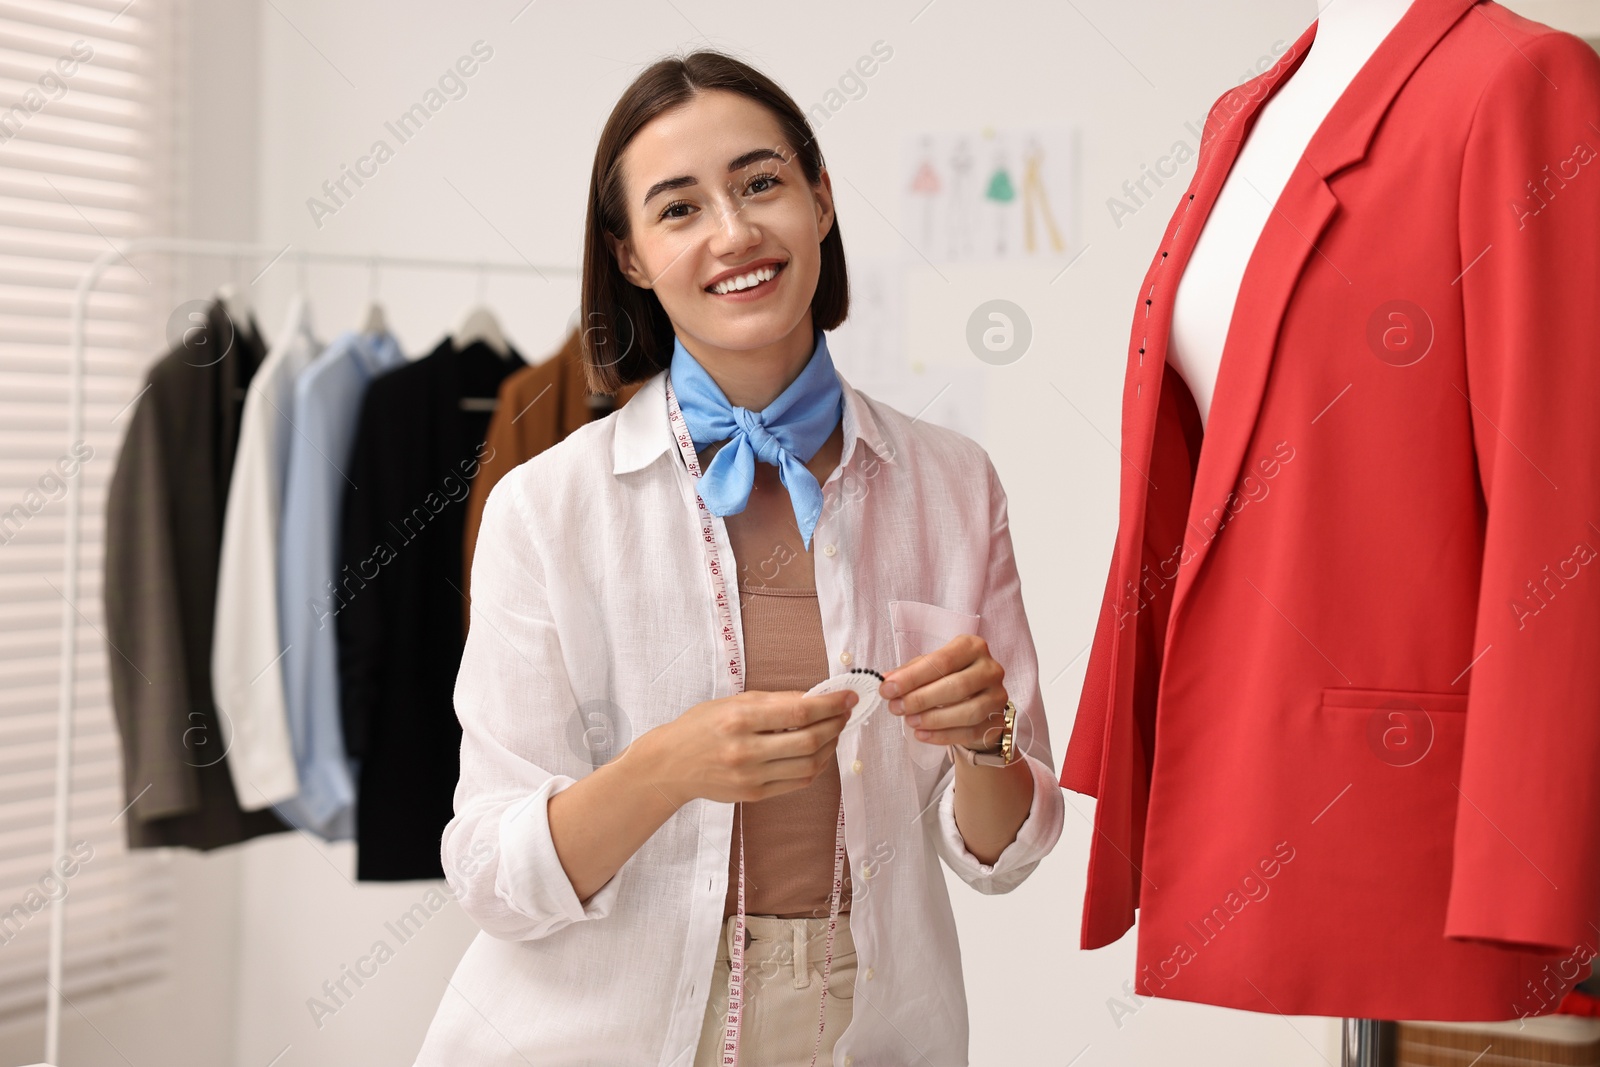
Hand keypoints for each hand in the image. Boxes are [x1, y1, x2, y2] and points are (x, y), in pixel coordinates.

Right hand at [640, 688, 857, 806]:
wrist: (671, 765)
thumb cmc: (701, 726)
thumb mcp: (733, 702)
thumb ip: (775, 700)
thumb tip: (815, 697)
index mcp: (739, 719)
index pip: (798, 712)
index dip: (830, 705)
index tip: (848, 697)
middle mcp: (745, 750)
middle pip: (808, 741)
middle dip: (835, 724)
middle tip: (845, 712)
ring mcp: (750, 777)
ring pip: (808, 765)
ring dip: (829, 747)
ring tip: (834, 731)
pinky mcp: (754, 795)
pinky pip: (797, 783)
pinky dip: (815, 766)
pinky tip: (818, 752)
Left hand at [879, 633, 1007, 751]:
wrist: (978, 702)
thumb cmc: (950, 679)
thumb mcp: (930, 668)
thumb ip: (910, 672)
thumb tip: (888, 680)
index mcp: (972, 647)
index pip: (942, 661)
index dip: (913, 677)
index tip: (887, 688)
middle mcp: (990, 669)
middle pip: (957, 686)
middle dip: (921, 699)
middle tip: (896, 707)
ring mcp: (998, 696)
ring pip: (968, 712)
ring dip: (933, 719)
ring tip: (909, 721)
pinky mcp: (998, 721)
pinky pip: (970, 732)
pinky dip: (943, 736)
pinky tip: (922, 734)